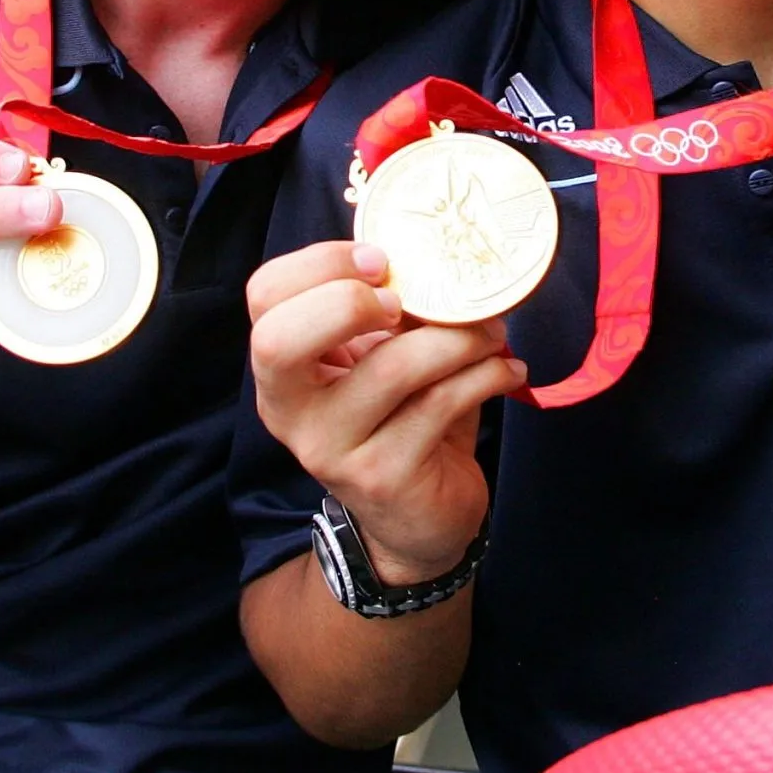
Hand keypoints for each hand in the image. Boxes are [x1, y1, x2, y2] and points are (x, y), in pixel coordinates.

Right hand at [247, 242, 525, 584]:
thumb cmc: (401, 420)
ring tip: (492, 333)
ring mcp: (332, 449)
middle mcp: (291, 411)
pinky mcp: (384, 476)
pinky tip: (508, 372)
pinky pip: (441, 402)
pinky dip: (487, 375)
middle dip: (350, 301)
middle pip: (280, 339)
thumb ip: (390, 311)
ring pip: (392, 368)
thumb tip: (438, 253)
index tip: (382, 260)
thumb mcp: (381, 359)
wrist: (419, 520)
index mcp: (283, 369)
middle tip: (410, 301)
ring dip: (458, 338)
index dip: (319, 264)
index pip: (264, 297)